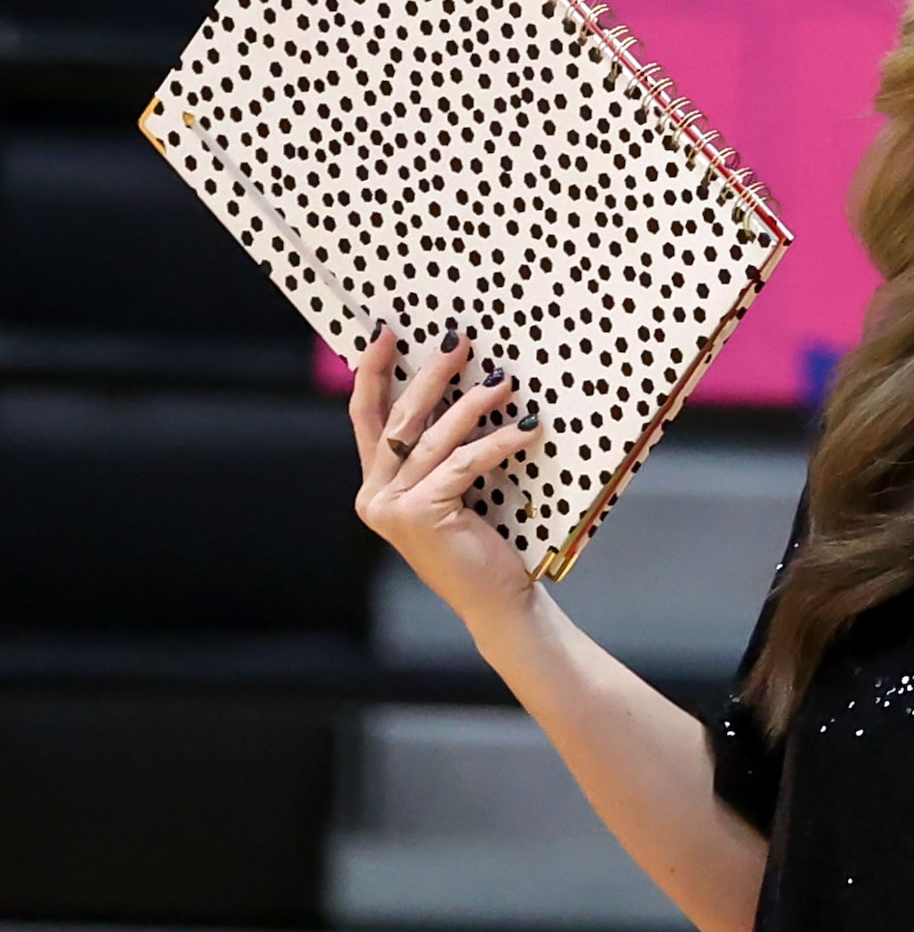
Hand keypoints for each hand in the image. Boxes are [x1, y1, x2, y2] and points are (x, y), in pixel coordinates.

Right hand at [349, 322, 541, 632]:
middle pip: (400, 419)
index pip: (367, 418)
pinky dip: (497, 443)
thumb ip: (441, 451)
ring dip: (472, 405)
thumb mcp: (455, 491)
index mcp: (376, 486)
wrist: (498, 599)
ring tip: (504, 382)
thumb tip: (467, 386)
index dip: (374, 372)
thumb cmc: (484, 543)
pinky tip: (527, 428)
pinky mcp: (421, 515)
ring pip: (434, 439)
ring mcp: (392, 508)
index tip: (387, 332)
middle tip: (459, 341)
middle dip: (430, 375)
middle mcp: (375, 496)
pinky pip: (462, 464)